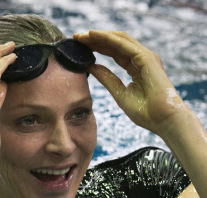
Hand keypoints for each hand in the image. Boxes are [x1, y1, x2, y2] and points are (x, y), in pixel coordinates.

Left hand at [73, 30, 187, 135]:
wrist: (162, 119)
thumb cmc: (145, 111)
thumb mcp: (119, 93)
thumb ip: (106, 78)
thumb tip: (91, 67)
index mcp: (135, 68)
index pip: (114, 53)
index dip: (97, 48)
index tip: (80, 47)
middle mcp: (140, 59)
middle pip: (114, 44)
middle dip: (95, 40)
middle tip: (76, 38)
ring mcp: (144, 57)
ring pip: (118, 40)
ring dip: (99, 36)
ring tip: (81, 36)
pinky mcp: (146, 58)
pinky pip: (124, 44)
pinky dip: (108, 38)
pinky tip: (93, 35)